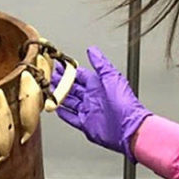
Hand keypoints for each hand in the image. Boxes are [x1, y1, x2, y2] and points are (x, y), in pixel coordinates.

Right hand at [50, 46, 151, 160]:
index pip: (80, 75)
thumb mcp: (111, 77)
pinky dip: (63, 113)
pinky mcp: (86, 124)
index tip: (58, 66)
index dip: (68, 71)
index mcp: (98, 85)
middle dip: (61, 82)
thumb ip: (100, 64)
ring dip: (59, 96)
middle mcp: (93, 97)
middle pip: (72, 88)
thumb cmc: (125, 103)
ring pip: (69, 101)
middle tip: (49, 77)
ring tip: (49, 91)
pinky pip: (71, 117)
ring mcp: (89, 111)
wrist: (130, 128)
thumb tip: (92, 50)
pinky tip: (56, 108)